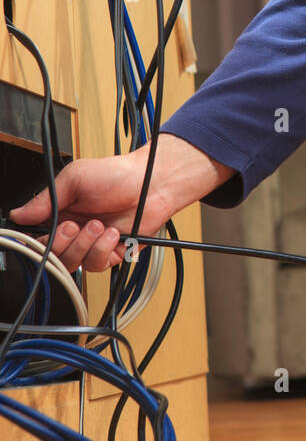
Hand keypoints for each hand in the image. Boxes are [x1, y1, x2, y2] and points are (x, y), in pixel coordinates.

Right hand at [7, 135, 235, 273]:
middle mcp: (74, 231)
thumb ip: (46, 199)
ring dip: (85, 245)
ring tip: (99, 225)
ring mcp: (91, 244)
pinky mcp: (111, 254)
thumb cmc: (116, 175)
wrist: (152, 183)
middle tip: (73, 225)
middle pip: (51, 256)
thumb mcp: (75, 178)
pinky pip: (96, 265)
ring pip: (72, 264)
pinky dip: (103, 250)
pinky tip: (113, 234)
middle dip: (61, 243)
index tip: (43, 234)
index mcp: (60, 213)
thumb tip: (18, 214)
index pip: (36, 237)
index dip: (36, 241)